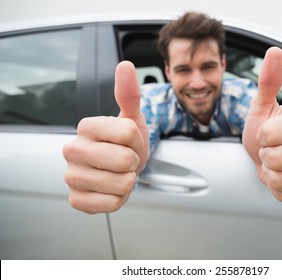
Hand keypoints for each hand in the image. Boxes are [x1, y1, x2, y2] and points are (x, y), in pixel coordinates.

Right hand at [63, 61, 148, 213]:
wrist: (120, 170)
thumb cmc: (126, 144)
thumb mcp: (132, 118)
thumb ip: (129, 94)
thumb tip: (125, 66)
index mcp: (86, 126)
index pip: (128, 132)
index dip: (138, 140)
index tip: (130, 142)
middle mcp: (72, 149)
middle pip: (125, 159)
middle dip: (134, 162)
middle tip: (125, 161)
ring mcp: (72, 176)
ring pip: (121, 184)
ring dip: (128, 182)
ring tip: (118, 174)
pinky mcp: (76, 199)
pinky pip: (111, 204)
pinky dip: (119, 199)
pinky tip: (111, 190)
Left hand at [242, 47, 281, 201]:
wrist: (266, 157)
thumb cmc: (263, 132)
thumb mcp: (261, 107)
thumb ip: (268, 82)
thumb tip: (275, 51)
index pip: (270, 135)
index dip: (260, 137)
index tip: (266, 134)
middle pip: (277, 160)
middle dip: (264, 157)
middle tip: (270, 152)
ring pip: (280, 180)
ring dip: (270, 174)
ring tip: (276, 164)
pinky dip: (277, 190)